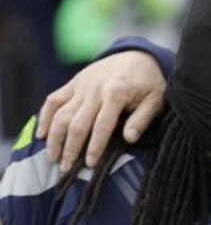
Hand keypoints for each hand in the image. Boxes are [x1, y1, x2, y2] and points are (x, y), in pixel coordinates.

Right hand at [36, 51, 165, 171]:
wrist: (138, 55)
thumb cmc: (150, 83)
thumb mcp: (155, 100)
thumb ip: (142, 119)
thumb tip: (129, 139)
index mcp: (116, 94)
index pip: (102, 126)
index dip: (94, 147)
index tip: (89, 164)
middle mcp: (94, 90)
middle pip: (77, 123)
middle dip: (70, 148)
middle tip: (66, 169)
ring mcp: (81, 86)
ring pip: (60, 114)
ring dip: (54, 137)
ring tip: (52, 158)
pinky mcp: (73, 83)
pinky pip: (53, 100)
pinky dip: (44, 117)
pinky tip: (41, 135)